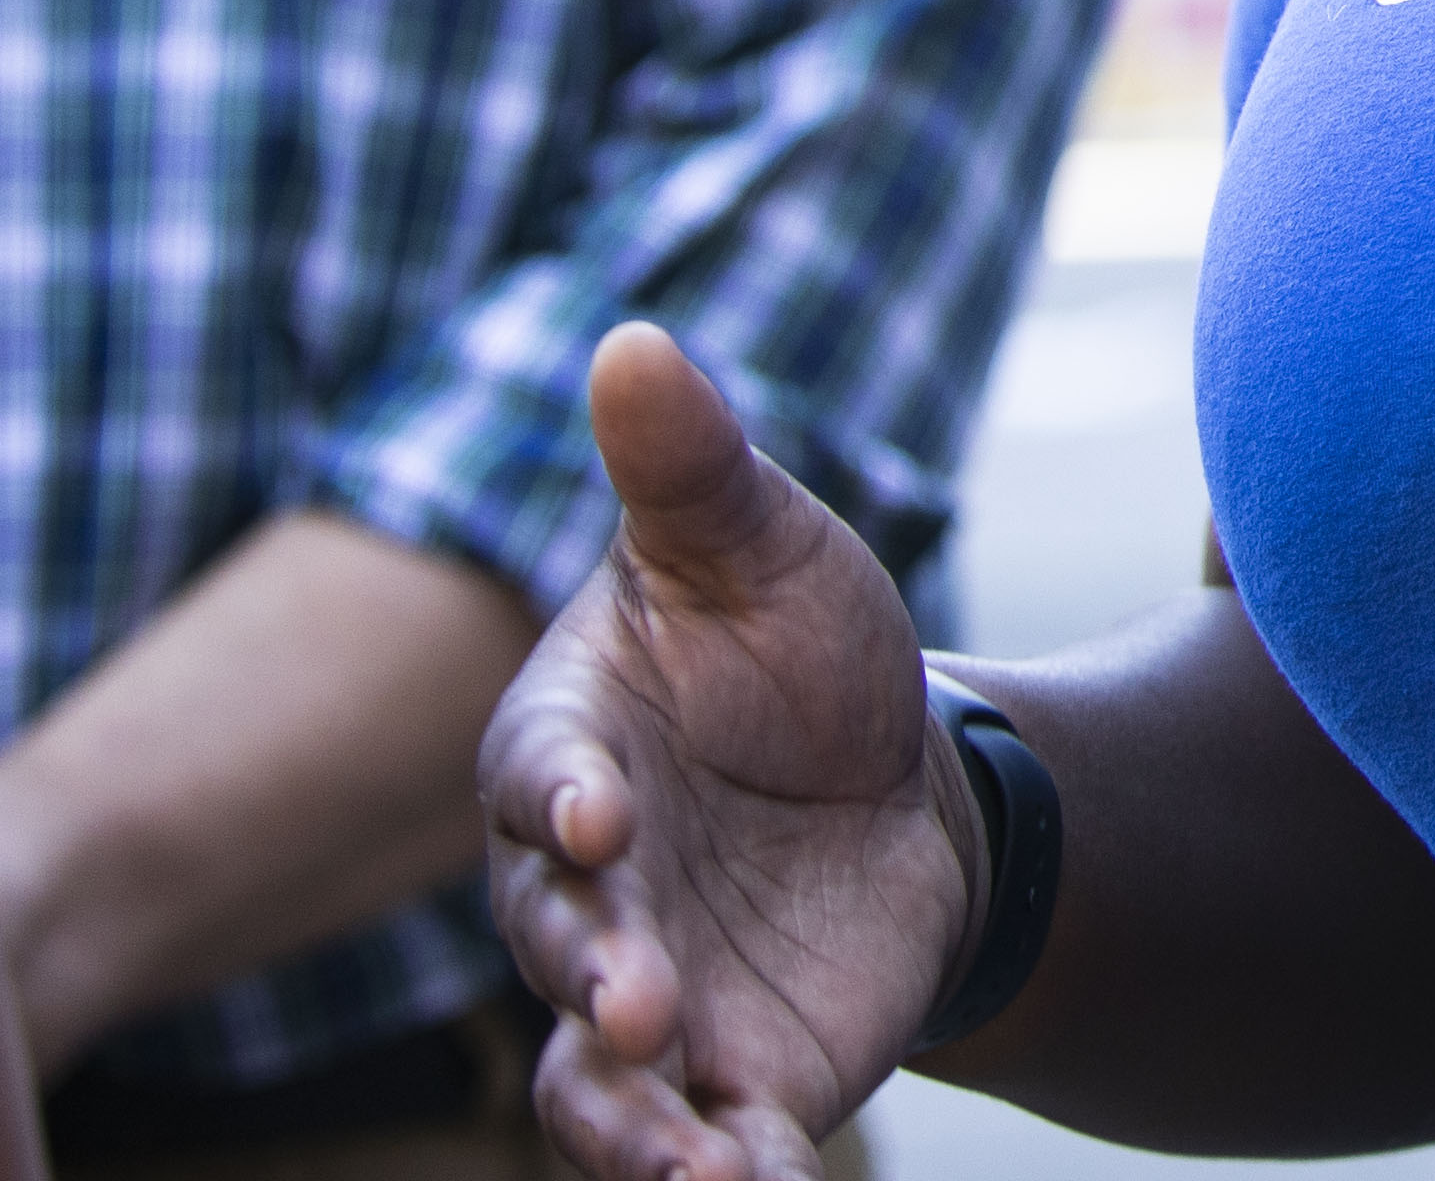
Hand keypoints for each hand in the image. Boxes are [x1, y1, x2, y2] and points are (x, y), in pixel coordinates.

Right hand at [480, 326, 977, 1180]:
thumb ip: (690, 466)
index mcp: (570, 752)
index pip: (537, 780)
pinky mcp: (728, 1075)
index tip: (595, 818)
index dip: (559, 801)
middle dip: (596, 977)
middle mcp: (585, 892)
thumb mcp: (761, 543)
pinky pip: (704, 1146)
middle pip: (559, 947)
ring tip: (698, 1168)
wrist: (896, 779)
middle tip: (643, 1003)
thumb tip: (634, 338)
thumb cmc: (794, 647)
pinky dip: (726, 1179)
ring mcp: (646, 997)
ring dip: (636, 1132)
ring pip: (598, 1086)